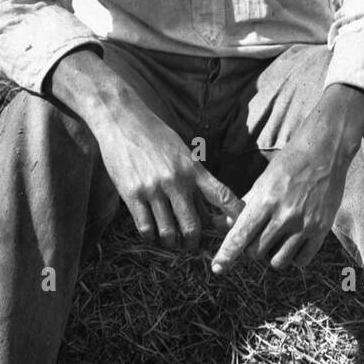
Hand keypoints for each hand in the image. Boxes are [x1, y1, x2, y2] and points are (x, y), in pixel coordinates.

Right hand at [96, 101, 245, 251]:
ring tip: (169, 239)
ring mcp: (153, 188)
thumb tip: (207, 214)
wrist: (123, 119)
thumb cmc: (156, 136)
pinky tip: (150, 231)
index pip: (221, 195)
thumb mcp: (182, 153)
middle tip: (190, 244)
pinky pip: (145, 228)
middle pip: (193, 226)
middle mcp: (176, 180)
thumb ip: (194, 182)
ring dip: (170, 241)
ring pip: (168, 233)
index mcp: (192, 168)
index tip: (240, 227)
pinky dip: (150, 235)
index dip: (235, 213)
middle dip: (193, 242)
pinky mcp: (132, 194)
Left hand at [210, 84, 363, 274]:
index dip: (227, 254)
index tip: (218, 268)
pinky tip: (294, 242)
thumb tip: (221, 225)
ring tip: (277, 239)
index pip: (241, 235)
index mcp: (265, 201)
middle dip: (253, 248)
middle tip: (259, 235)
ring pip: (278, 261)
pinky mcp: (321, 230)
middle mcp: (284, 215)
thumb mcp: (262, 181)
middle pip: (257, 252)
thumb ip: (244, 205)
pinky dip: (294, 257)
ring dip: (273, 255)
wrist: (324, 152)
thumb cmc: (289, 164)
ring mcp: (304, 224)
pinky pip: (301, 260)